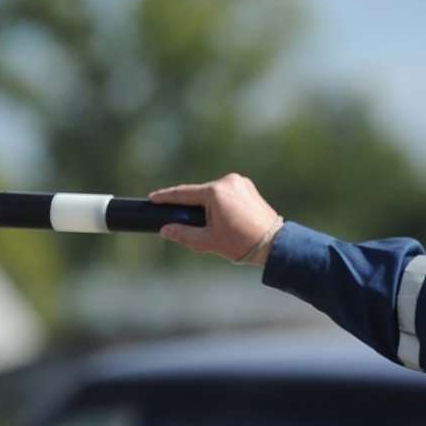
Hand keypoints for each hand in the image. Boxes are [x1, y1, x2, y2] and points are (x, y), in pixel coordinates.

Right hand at [149, 173, 281, 264]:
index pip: (184, 193)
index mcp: (216, 192)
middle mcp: (228, 181)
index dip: (166, 197)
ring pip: (214, 194)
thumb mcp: (208, 241)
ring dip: (208, 206)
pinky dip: (221, 204)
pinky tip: (224, 219)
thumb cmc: (241, 243)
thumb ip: (183, 234)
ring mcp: (241, 182)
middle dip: (192, 207)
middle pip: (200, 194)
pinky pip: (227, 194)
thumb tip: (164, 230)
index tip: (153, 197)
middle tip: (186, 224)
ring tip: (215, 227)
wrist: (273, 244)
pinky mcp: (249, 187)